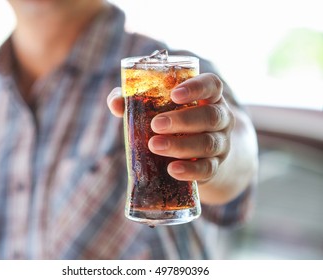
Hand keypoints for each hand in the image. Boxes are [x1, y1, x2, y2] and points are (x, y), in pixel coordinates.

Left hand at [107, 73, 234, 182]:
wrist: (199, 156)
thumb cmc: (175, 124)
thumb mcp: (161, 109)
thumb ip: (136, 101)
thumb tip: (116, 103)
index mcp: (210, 97)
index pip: (212, 85)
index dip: (197, 88)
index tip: (174, 94)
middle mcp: (221, 118)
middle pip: (211, 116)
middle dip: (183, 120)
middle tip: (155, 124)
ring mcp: (221, 144)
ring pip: (208, 143)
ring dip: (181, 145)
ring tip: (155, 145)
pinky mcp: (215, 167)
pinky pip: (207, 169)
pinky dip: (190, 170)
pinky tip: (172, 169)